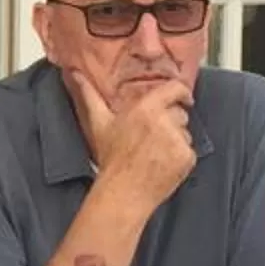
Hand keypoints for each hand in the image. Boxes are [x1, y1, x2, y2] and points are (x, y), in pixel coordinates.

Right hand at [78, 76, 196, 212]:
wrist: (123, 192)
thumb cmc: (111, 158)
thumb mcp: (99, 123)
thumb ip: (89, 94)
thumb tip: (75, 73)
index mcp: (145, 108)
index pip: (176, 88)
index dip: (181, 93)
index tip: (183, 98)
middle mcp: (163, 121)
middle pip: (180, 113)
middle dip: (171, 122)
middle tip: (154, 137)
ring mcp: (177, 140)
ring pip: (185, 132)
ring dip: (175, 140)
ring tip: (155, 152)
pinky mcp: (186, 157)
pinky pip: (189, 150)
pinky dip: (180, 157)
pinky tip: (163, 163)